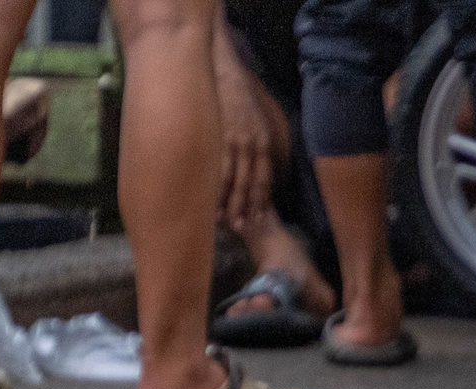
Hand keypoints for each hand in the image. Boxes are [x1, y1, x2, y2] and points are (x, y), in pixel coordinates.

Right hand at [210, 27, 272, 229]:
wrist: (224, 75)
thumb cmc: (239, 99)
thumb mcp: (258, 122)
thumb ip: (258, 146)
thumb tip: (257, 167)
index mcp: (263, 144)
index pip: (264, 179)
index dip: (261, 200)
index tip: (259, 218)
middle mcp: (252, 146)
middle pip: (251, 184)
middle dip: (247, 208)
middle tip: (243, 228)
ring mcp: (234, 143)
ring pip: (234, 181)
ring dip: (230, 203)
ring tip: (225, 221)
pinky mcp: (218, 138)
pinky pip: (218, 169)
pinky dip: (215, 187)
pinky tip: (211, 200)